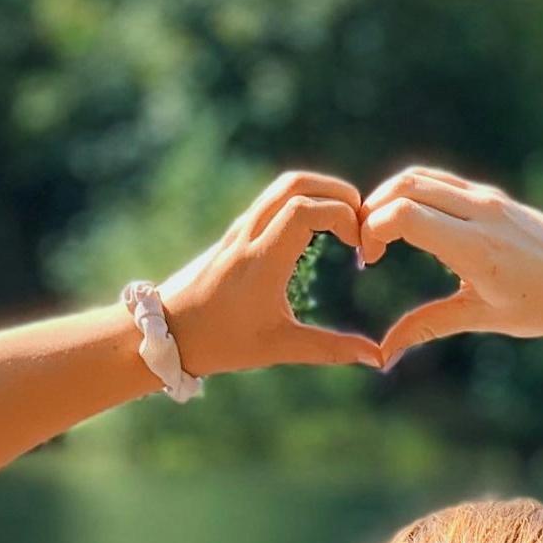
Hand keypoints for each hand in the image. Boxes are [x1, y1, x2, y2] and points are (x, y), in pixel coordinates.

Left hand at [160, 172, 381, 377]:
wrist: (168, 333)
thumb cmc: (222, 343)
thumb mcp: (279, 348)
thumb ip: (330, 349)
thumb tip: (374, 358)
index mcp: (262, 260)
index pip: (306, 210)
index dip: (342, 215)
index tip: (359, 244)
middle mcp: (249, 236)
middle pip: (296, 184)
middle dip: (336, 192)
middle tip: (360, 219)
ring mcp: (239, 229)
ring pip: (282, 187)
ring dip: (318, 192)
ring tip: (344, 220)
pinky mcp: (235, 233)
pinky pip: (271, 201)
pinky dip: (300, 201)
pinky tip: (316, 228)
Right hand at [358, 167, 542, 363]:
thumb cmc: (542, 308)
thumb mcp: (482, 318)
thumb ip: (429, 326)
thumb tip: (384, 354)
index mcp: (475, 247)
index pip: (406, 213)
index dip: (374, 229)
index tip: (370, 259)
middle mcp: (482, 212)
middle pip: (407, 185)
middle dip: (374, 210)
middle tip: (367, 246)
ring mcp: (490, 199)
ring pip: (424, 176)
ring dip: (394, 197)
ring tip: (384, 234)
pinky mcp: (496, 197)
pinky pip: (446, 183)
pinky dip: (418, 196)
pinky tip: (415, 229)